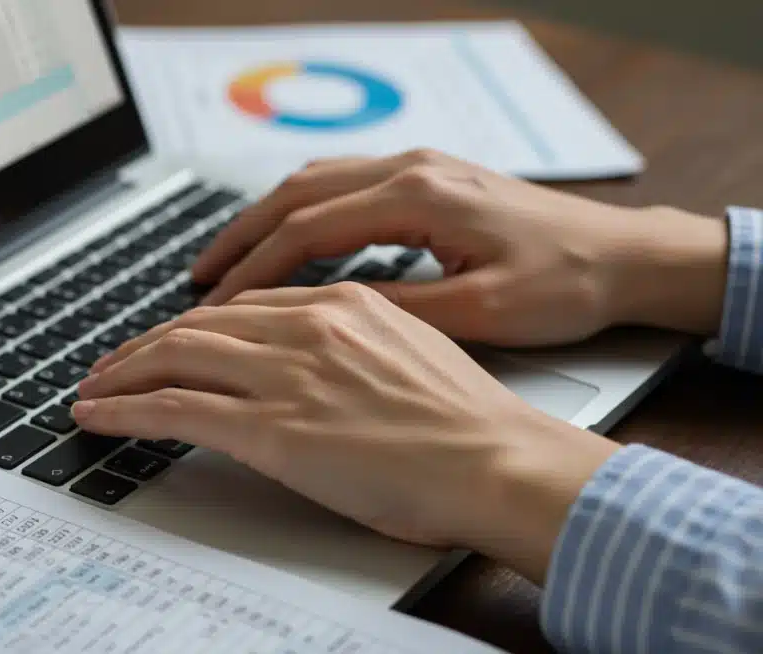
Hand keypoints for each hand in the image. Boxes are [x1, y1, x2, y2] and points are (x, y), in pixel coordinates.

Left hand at [72, 284, 619, 582]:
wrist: (499, 462)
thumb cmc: (470, 425)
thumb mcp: (413, 355)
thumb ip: (356, 346)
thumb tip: (317, 364)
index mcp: (343, 304)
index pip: (242, 306)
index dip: (192, 325)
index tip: (168, 342)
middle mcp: (307, 326)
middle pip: (197, 324)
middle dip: (142, 345)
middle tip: (111, 365)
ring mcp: (286, 374)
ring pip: (173, 356)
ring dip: (121, 374)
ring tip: (92, 391)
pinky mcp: (271, 427)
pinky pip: (174, 408)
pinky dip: (125, 409)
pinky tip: (99, 416)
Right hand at [193, 150, 728, 346]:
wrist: (625, 255)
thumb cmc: (565, 284)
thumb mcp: (479, 314)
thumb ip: (397, 311)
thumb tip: (323, 320)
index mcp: (419, 197)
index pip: (306, 229)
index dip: (251, 270)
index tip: (212, 306)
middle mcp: (412, 169)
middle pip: (295, 194)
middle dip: (239, 238)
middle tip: (195, 280)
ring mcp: (420, 168)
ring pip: (314, 183)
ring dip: (264, 221)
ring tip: (226, 264)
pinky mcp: (429, 179)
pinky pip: (342, 186)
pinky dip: (301, 213)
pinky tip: (286, 244)